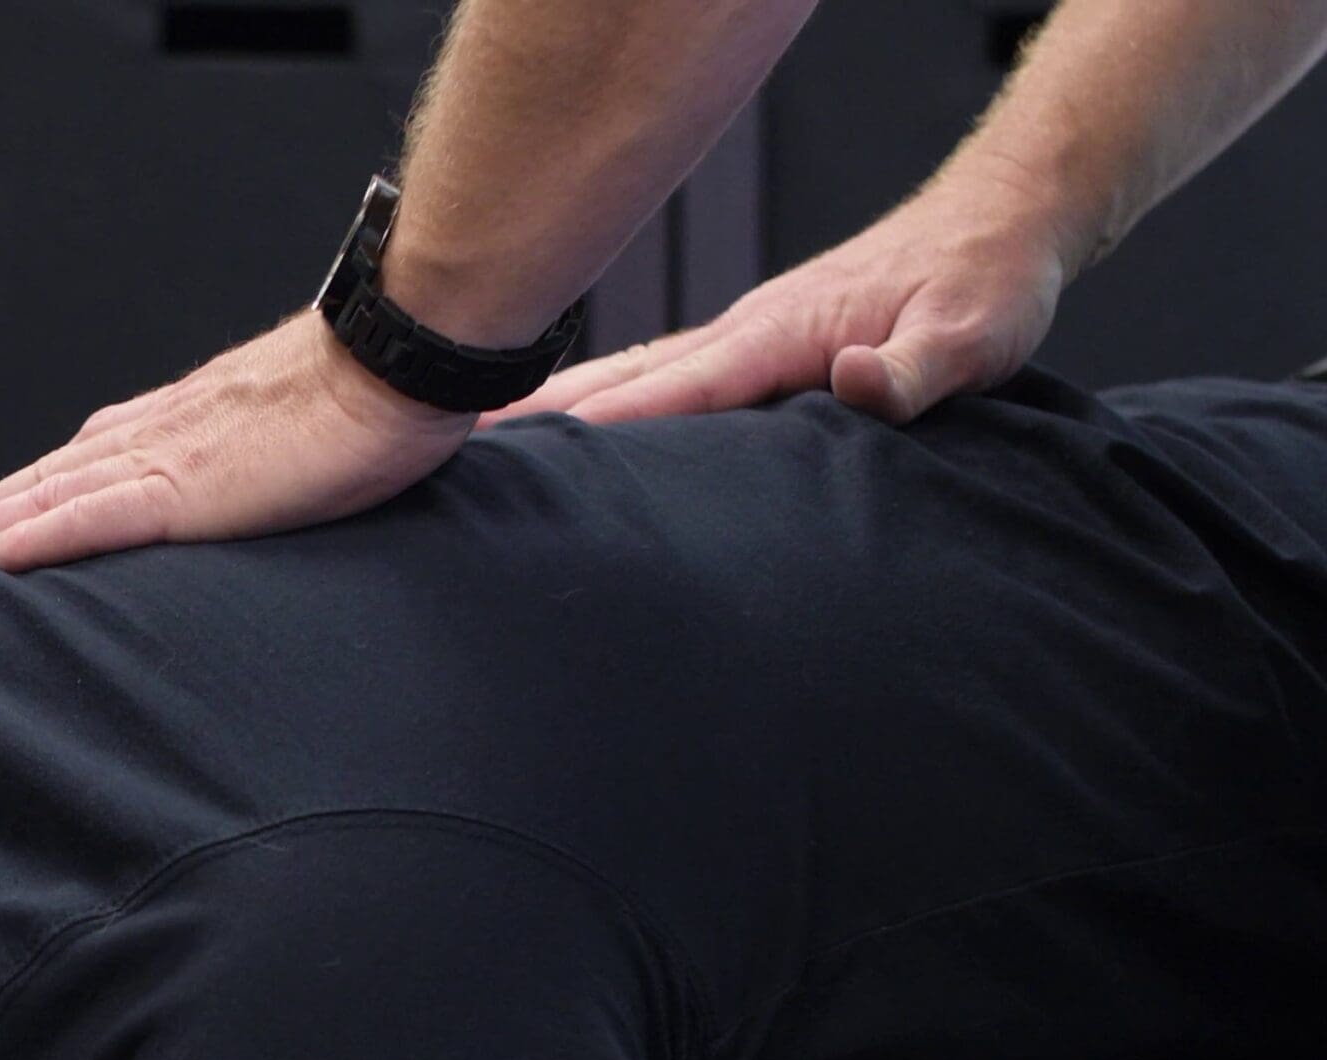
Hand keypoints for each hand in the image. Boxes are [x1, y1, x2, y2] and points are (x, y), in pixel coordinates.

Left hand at [0, 313, 477, 572]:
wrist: (401, 355)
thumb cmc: (386, 386)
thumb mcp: (320, 418)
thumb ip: (289, 441)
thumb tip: (305, 459)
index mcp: (201, 414)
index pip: (104, 449)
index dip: (50, 479)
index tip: (10, 503)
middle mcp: (168, 427)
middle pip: (60, 469)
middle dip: (1, 504)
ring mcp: (169, 454)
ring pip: (55, 490)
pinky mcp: (184, 488)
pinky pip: (89, 515)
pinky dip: (32, 534)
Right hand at [493, 163, 1072, 427]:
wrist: (1001, 225)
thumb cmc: (988, 285)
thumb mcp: (977, 336)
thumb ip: (917, 369)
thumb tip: (855, 383)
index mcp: (781, 332)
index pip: (674, 386)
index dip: (602, 422)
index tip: (521, 450)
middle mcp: (743, 329)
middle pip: (617, 378)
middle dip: (534, 416)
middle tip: (443, 450)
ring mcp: (739, 335)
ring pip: (624, 375)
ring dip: (548, 408)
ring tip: (469, 445)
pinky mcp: (748, 346)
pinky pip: (652, 377)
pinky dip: (595, 400)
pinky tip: (560, 425)